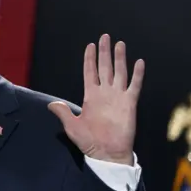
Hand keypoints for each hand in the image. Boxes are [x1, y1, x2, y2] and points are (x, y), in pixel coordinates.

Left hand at [48, 34, 144, 164]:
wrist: (107, 153)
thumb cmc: (89, 142)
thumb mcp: (72, 127)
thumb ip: (63, 113)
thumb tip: (51, 105)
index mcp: (91, 96)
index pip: (90, 72)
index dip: (90, 59)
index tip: (90, 45)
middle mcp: (105, 94)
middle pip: (104, 67)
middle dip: (104, 52)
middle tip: (105, 36)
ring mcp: (118, 97)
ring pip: (119, 72)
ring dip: (119, 58)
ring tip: (119, 43)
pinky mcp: (129, 104)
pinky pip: (134, 86)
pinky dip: (137, 74)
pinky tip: (139, 62)